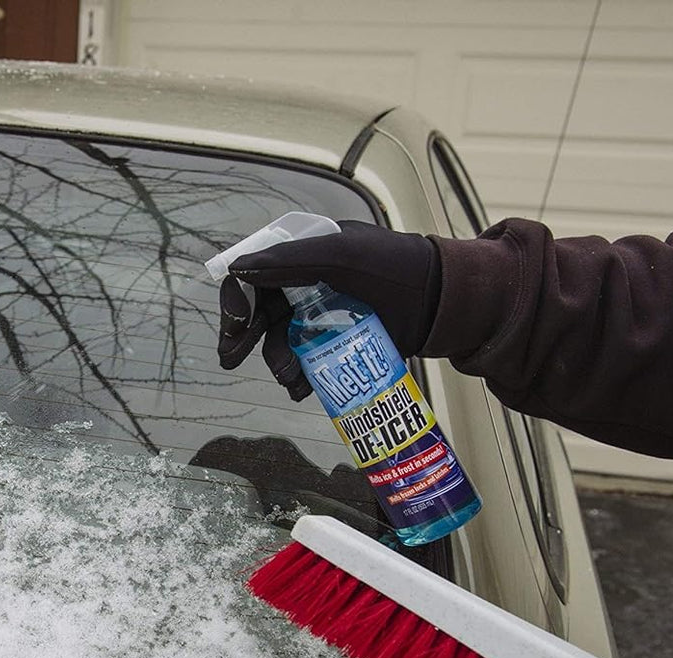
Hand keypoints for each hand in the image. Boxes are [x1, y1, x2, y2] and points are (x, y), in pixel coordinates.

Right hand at [216, 221, 441, 396]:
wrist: (441, 300)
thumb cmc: (393, 267)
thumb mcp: (340, 255)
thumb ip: (289, 259)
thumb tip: (237, 269)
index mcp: (304, 257)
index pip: (256, 274)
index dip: (238, 298)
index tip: (237, 323)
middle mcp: (308, 286)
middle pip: (262, 314)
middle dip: (244, 338)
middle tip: (230, 360)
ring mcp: (323, 317)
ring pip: (283, 343)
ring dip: (277, 362)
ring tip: (288, 378)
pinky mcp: (340, 344)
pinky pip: (308, 363)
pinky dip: (300, 379)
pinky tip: (302, 389)